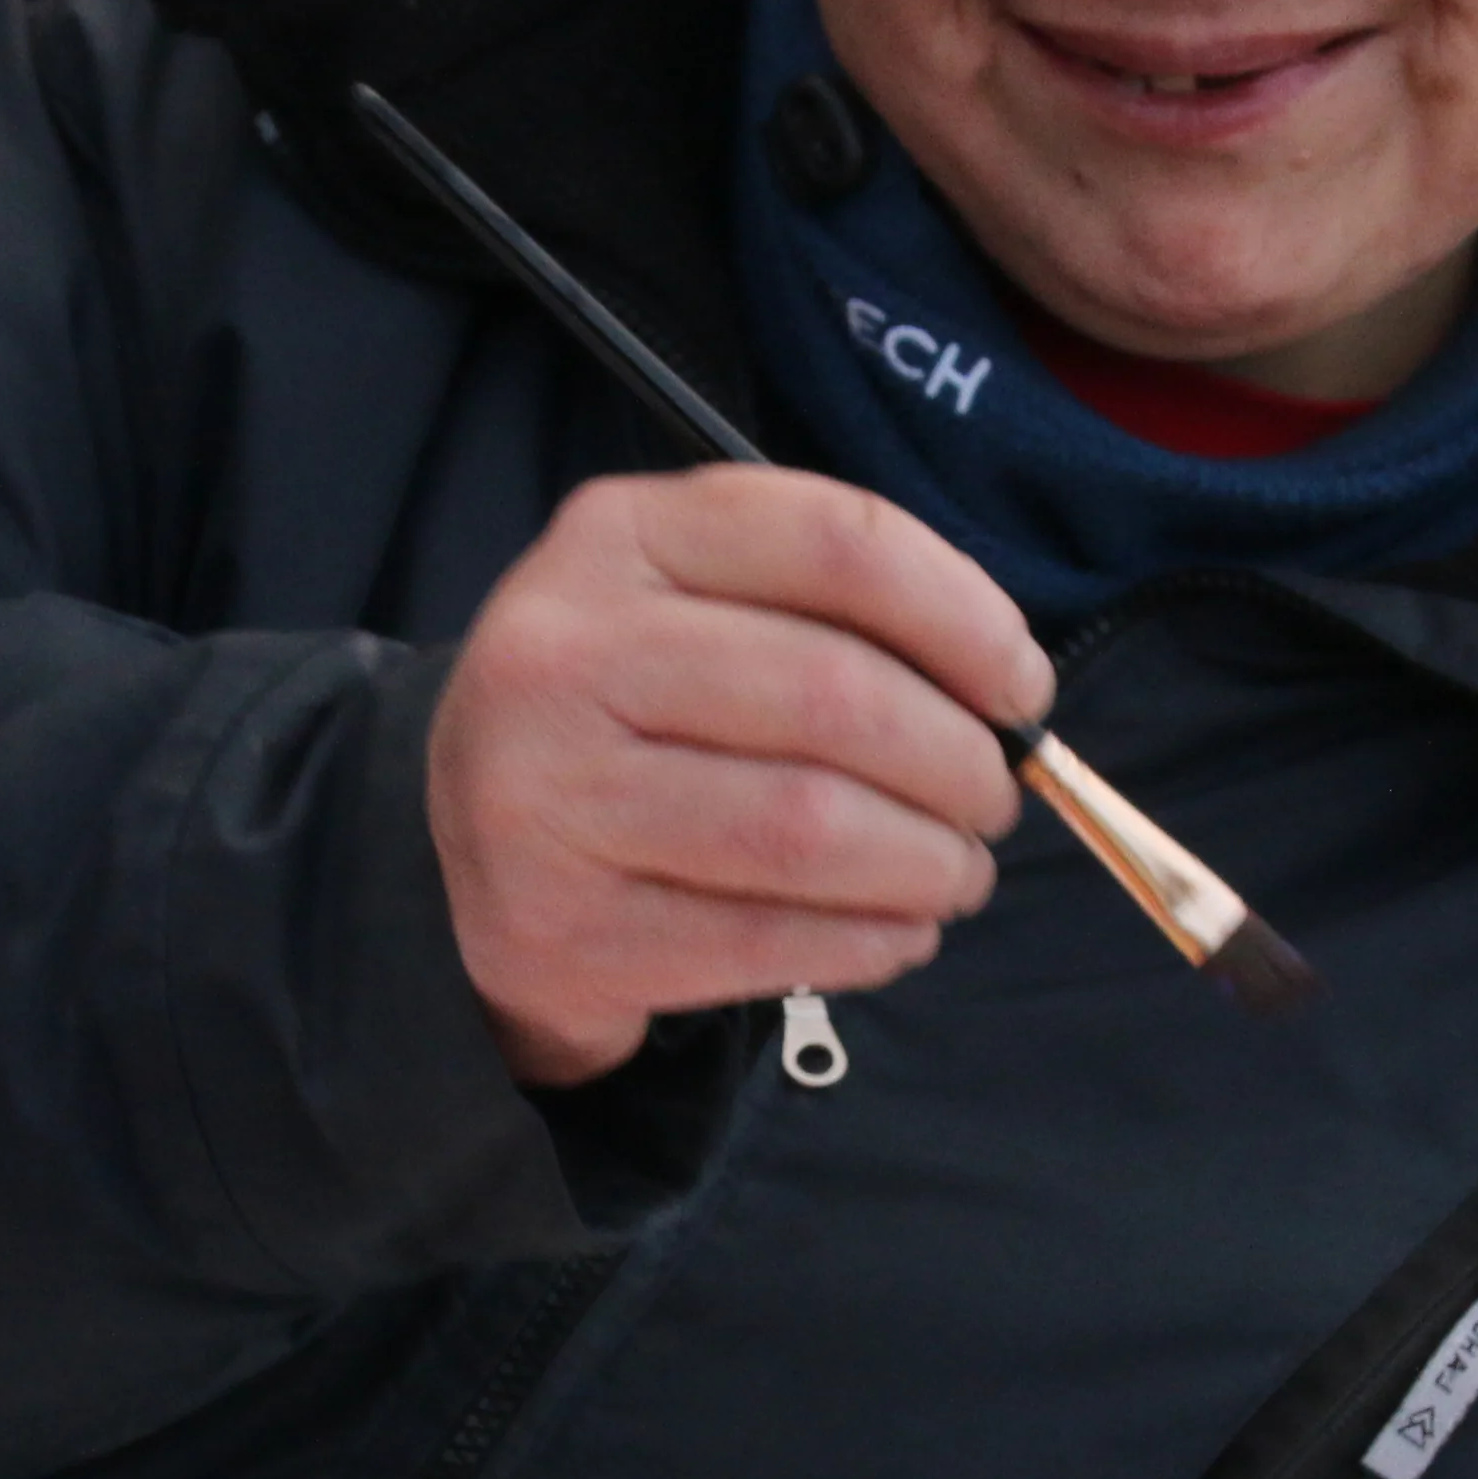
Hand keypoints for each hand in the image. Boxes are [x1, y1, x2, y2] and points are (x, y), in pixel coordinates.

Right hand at [427, 465, 1052, 1086]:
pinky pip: (767, 939)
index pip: (836, 542)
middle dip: (958, 760)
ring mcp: (548, 797)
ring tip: (956, 872)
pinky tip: (897, 931)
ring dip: (926, 862)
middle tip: (992, 799)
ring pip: (809, 828)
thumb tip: (1004, 690)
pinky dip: (869, 940)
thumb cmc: (626, 719)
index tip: (1021, 687)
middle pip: (836, 695)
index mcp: (616, 539)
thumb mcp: (691, 608)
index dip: (964, 616)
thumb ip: (830, 611)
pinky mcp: (560, 928)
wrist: (457, 858)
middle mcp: (565, 654)